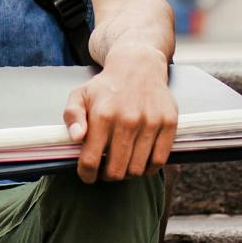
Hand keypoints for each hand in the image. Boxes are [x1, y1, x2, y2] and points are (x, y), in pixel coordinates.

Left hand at [64, 45, 176, 182]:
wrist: (138, 66)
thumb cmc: (105, 86)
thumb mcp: (79, 95)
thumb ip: (72, 116)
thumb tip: (76, 138)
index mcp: (102, 115)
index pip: (91, 159)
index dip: (86, 174)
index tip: (86, 176)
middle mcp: (127, 120)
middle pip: (116, 170)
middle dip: (106, 176)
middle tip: (104, 172)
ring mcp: (150, 123)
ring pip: (137, 169)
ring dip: (127, 174)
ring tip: (120, 167)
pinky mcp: (169, 124)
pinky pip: (159, 160)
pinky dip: (148, 169)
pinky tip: (139, 164)